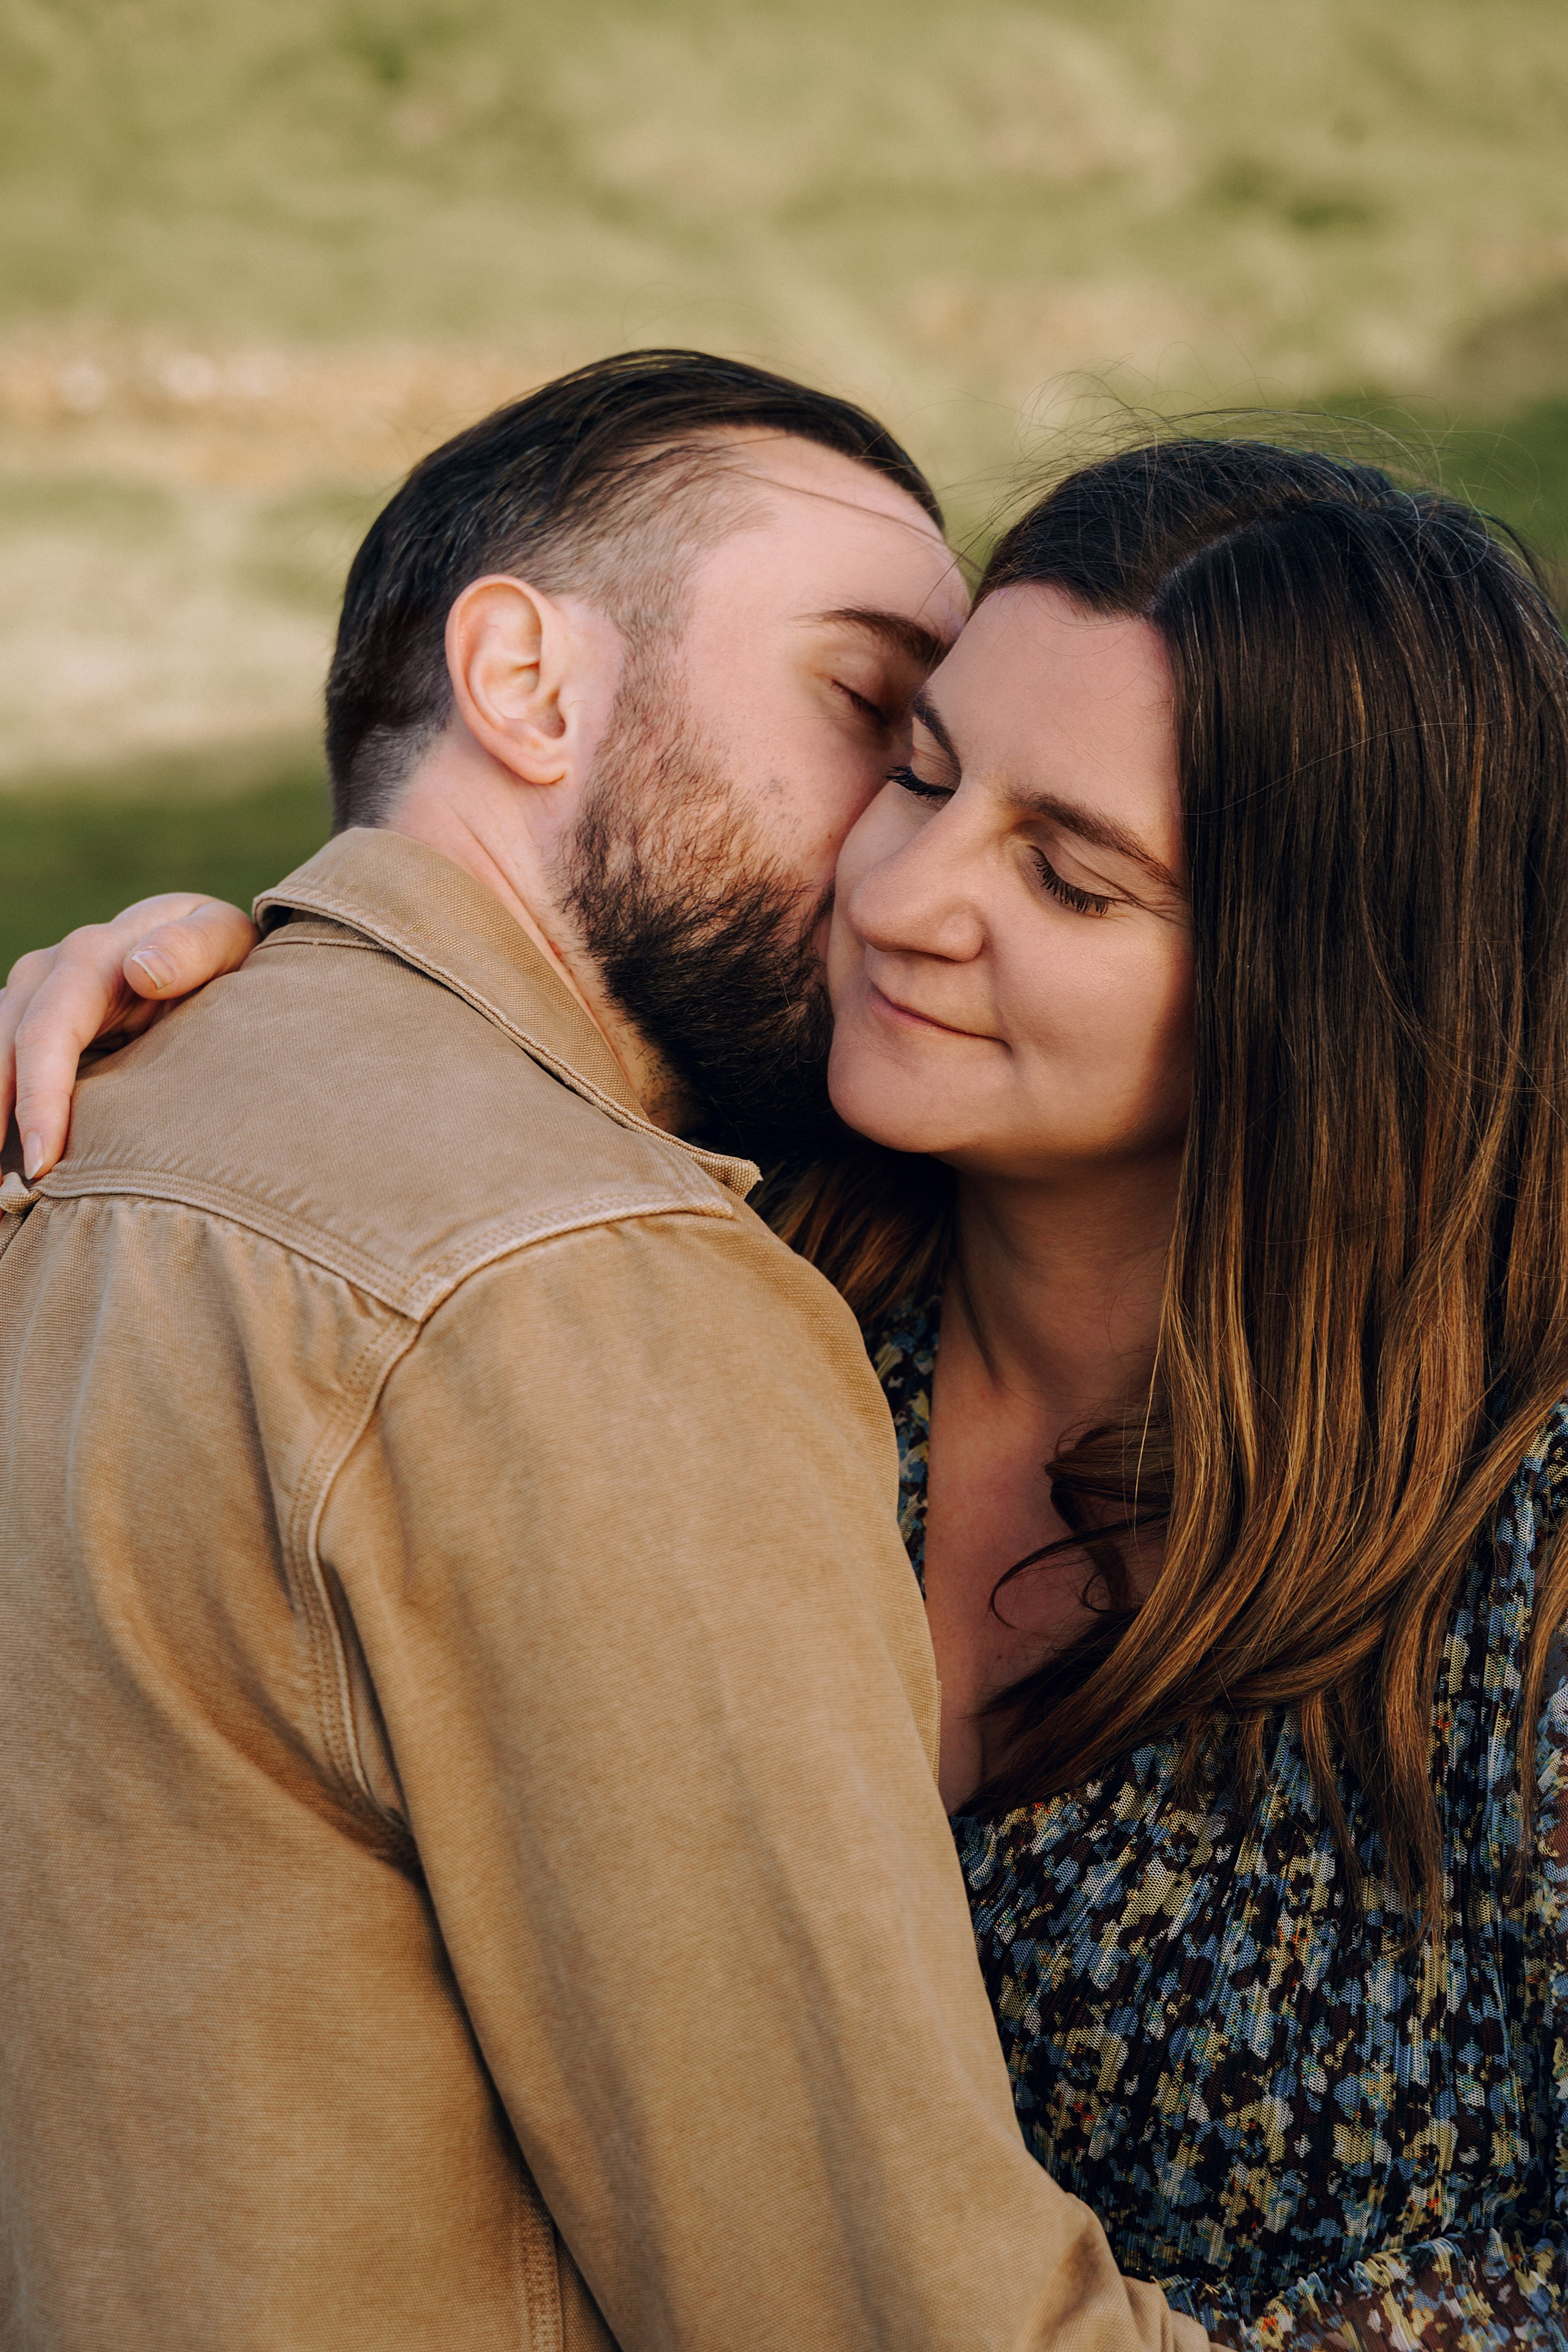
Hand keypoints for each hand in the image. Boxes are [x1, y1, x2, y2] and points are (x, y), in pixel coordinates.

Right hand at [0, 895, 258, 1178]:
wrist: (199, 941)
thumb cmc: (219, 948)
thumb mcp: (222, 936)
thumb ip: (191, 949)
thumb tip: (143, 969)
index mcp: (88, 958)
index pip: (46, 1033)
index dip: (38, 1099)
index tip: (44, 1162)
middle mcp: (44, 978)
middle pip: (0, 1054)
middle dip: (0, 1126)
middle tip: (12, 1198)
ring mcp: (29, 1003)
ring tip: (8, 1195)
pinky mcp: (29, 1031)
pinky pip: (2, 1074)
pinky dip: (3, 1118)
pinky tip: (10, 1169)